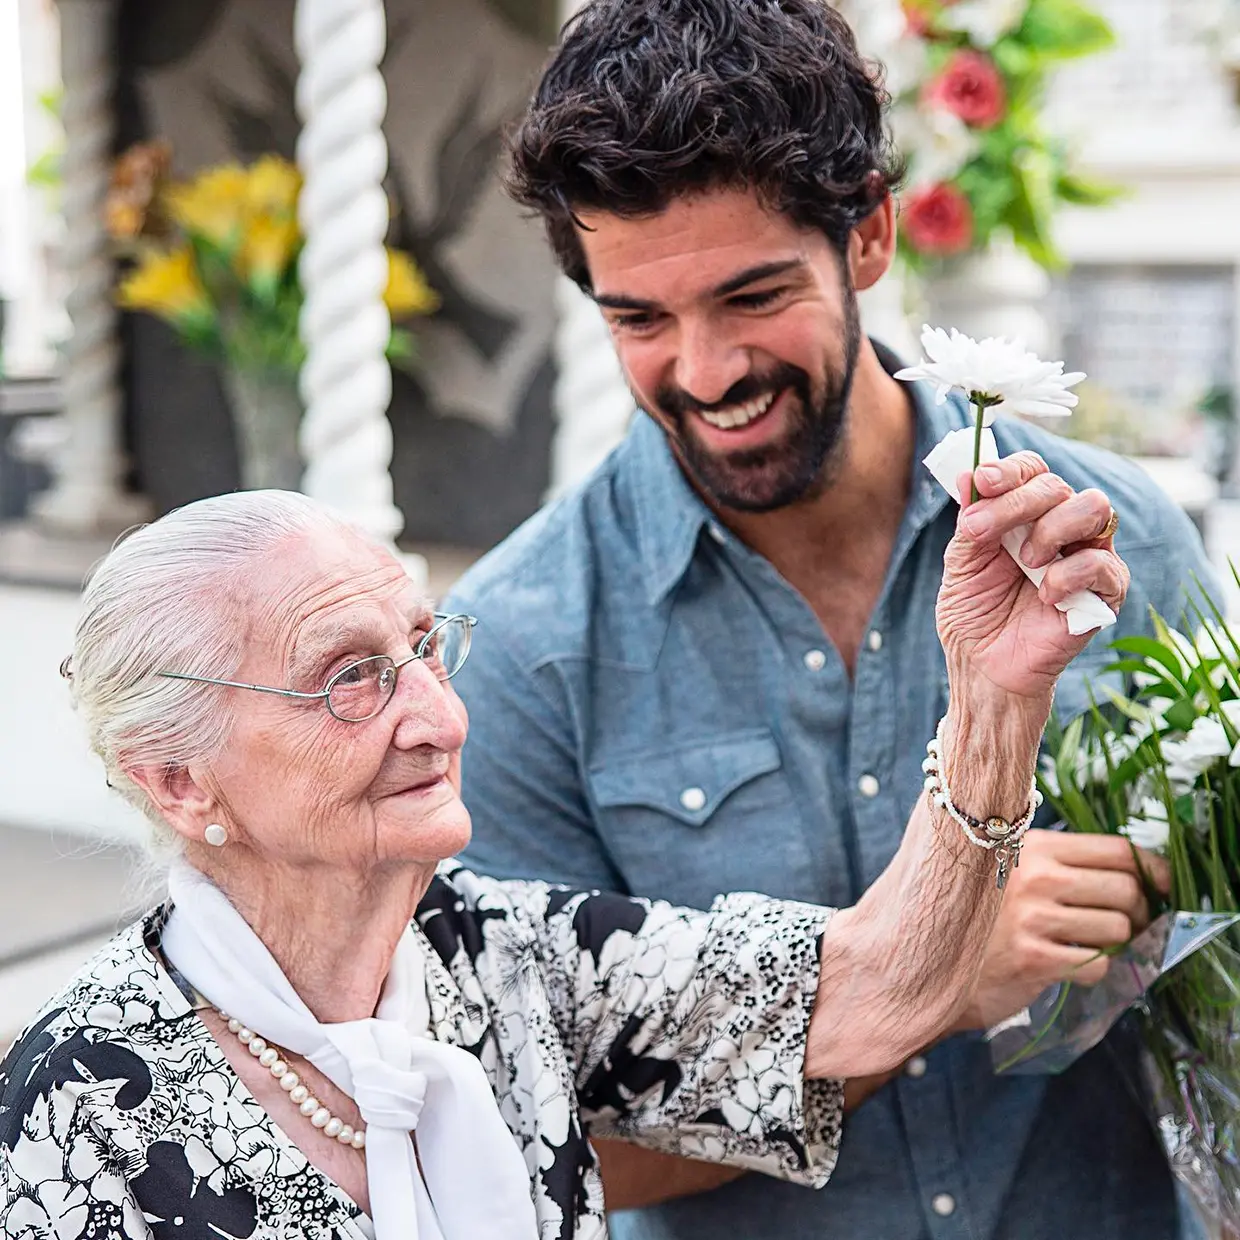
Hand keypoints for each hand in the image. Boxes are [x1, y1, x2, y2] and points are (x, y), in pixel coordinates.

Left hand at [936, 452, 1129, 709]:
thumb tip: (971, 473)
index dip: (1010, 470)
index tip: (982, 481)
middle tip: (981, 533)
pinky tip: (1045, 595)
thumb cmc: (973, 613)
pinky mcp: (1106, 591)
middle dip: (1016, 503)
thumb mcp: (961, 562)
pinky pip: (1103, 562)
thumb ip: (971, 519)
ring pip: (1093, 507)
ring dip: (1050, 529)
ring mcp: (1087, 555)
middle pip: (1057, 486)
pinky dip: (1069, 574)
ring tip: (1026, 562)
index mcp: (1026, 516)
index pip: (1032, 472)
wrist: (983, 666)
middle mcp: (1061, 528)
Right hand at [955, 829, 1169, 1030]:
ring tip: (1092, 944)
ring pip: (1117, 929)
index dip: (1151, 869)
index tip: (1162, 886)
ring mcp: (1033, 917)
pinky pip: (1096, 965)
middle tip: (1130, 924)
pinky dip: (1094, 969)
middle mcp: (1035, 876)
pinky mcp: (1034, 959)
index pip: (1116, 849)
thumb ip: (1055, 861)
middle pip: (1125, 889)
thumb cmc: (975, 914)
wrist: (927, 959)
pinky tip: (1069, 965)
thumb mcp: (1007, 867)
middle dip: (1139, 912)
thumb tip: (1131, 869)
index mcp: (1032, 845)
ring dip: (1116, 944)